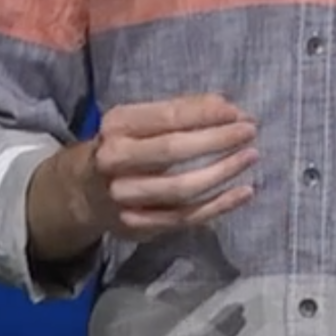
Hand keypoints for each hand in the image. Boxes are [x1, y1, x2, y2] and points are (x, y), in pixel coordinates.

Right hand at [83, 93, 258, 241]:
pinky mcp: (138, 225)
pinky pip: (186, 217)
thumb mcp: (142, 122)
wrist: (85, 192)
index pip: (167, 117)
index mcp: (116, 126)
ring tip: (250, 157)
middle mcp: (114, 160)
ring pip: (181, 188)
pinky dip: (220, 205)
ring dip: (222, 172)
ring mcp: (123, 197)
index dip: (206, 114)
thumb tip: (229, 109)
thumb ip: (182, 111)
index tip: (239, 113)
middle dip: (217, 140)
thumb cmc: (127, 146)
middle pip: (172, 150)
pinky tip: (244, 192)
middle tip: (250, 132)